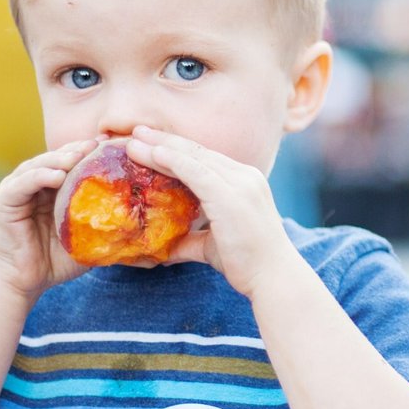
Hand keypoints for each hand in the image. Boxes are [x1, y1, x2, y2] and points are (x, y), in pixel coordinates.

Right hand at [0, 140, 99, 300]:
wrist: (23, 282)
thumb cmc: (55, 261)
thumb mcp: (86, 240)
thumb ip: (107, 229)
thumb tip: (146, 232)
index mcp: (55, 189)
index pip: (74, 163)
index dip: (92, 154)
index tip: (115, 147)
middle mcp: (36, 184)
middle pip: (58, 157)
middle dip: (79, 149)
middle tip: (99, 144)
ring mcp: (18, 189)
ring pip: (41, 164)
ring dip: (60, 158)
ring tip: (79, 155)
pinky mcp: (4, 200)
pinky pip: (23, 183)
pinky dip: (40, 176)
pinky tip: (57, 175)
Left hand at [125, 125, 298, 299]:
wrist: (274, 278)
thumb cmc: (248, 263)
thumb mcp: (214, 244)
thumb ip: (192, 240)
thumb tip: (166, 248)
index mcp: (244, 182)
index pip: (205, 159)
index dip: (177, 149)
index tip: (150, 142)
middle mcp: (245, 176)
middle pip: (198, 152)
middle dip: (165, 140)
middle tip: (137, 130)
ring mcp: (240, 183)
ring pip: (194, 157)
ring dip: (162, 147)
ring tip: (134, 139)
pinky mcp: (231, 196)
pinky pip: (196, 172)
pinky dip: (173, 160)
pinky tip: (153, 154)